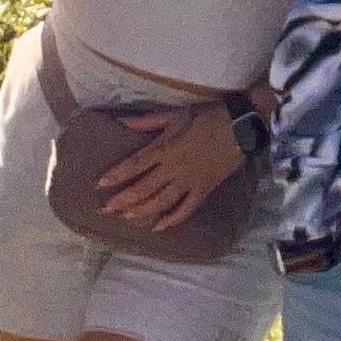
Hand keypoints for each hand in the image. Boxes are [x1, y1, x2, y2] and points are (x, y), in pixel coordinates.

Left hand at [97, 104, 245, 230]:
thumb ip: (148, 121)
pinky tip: (159, 227)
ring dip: (142, 211)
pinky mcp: (204, 189)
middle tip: (105, 210)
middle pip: (144, 188)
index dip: (115, 175)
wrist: (241, 126)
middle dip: (123, 200)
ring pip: (162, 201)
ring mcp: (190, 181)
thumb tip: (121, 122)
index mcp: (166, 148)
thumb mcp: (176, 113)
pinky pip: (187, 209)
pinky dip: (172, 219)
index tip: (99, 184)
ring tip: (126, 218)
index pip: (134, 164)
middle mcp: (175, 168)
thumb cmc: (208, 116)